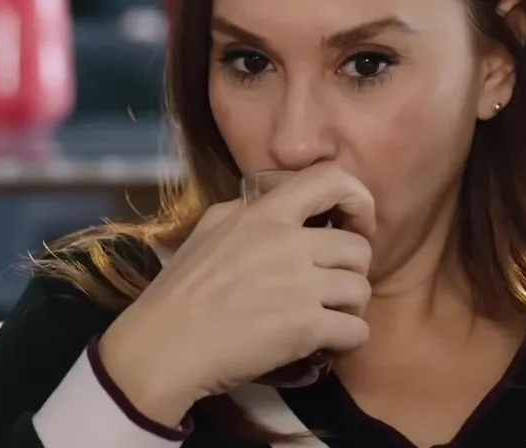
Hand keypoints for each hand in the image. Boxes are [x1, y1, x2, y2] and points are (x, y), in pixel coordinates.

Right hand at [100, 163, 374, 424]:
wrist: (163, 347)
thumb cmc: (180, 292)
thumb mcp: (210, 229)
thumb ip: (248, 210)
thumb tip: (274, 199)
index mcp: (264, 214)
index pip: (332, 179)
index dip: (357, 200)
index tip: (352, 226)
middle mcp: (288, 242)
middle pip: (358, 247)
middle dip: (352, 271)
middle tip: (331, 288)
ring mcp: (299, 285)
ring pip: (361, 290)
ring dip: (349, 309)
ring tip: (326, 319)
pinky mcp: (305, 328)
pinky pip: (357, 331)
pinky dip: (346, 341)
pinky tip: (324, 345)